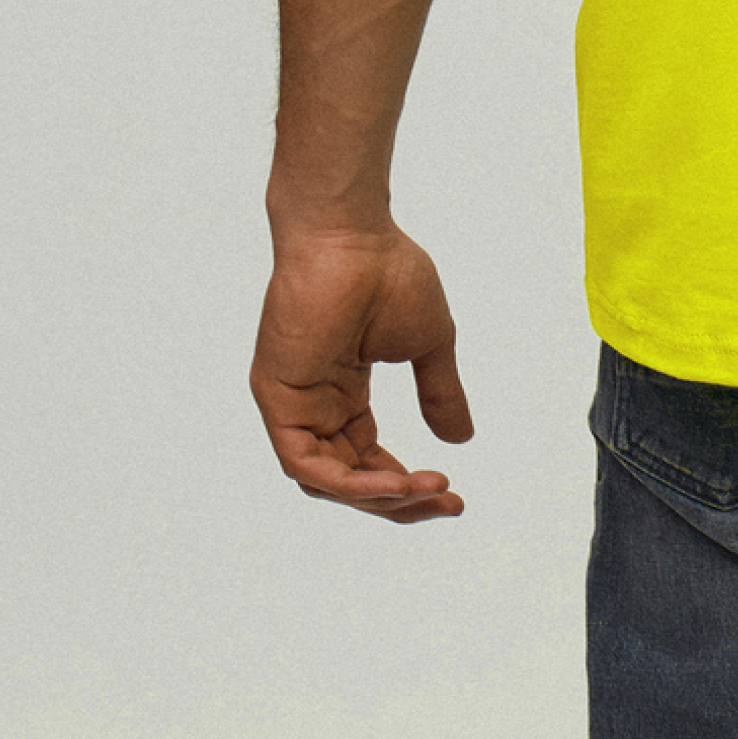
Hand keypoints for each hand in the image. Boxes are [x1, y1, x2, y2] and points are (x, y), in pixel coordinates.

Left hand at [251, 222, 472, 521]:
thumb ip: (439, 392)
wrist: (352, 235)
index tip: (452, 493)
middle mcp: (315, 405)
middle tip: (446, 503)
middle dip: (398, 500)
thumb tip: (461, 439)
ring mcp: (293, 404)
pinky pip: (306, 463)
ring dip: (378, 495)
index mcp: (343, 392)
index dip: (407, 486)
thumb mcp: (428, 342)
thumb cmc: (386, 271)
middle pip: (348, 479)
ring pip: (327, 480)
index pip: (367, 461)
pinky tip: (391, 482)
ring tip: (426, 490)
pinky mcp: (277, 400)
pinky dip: (348, 482)